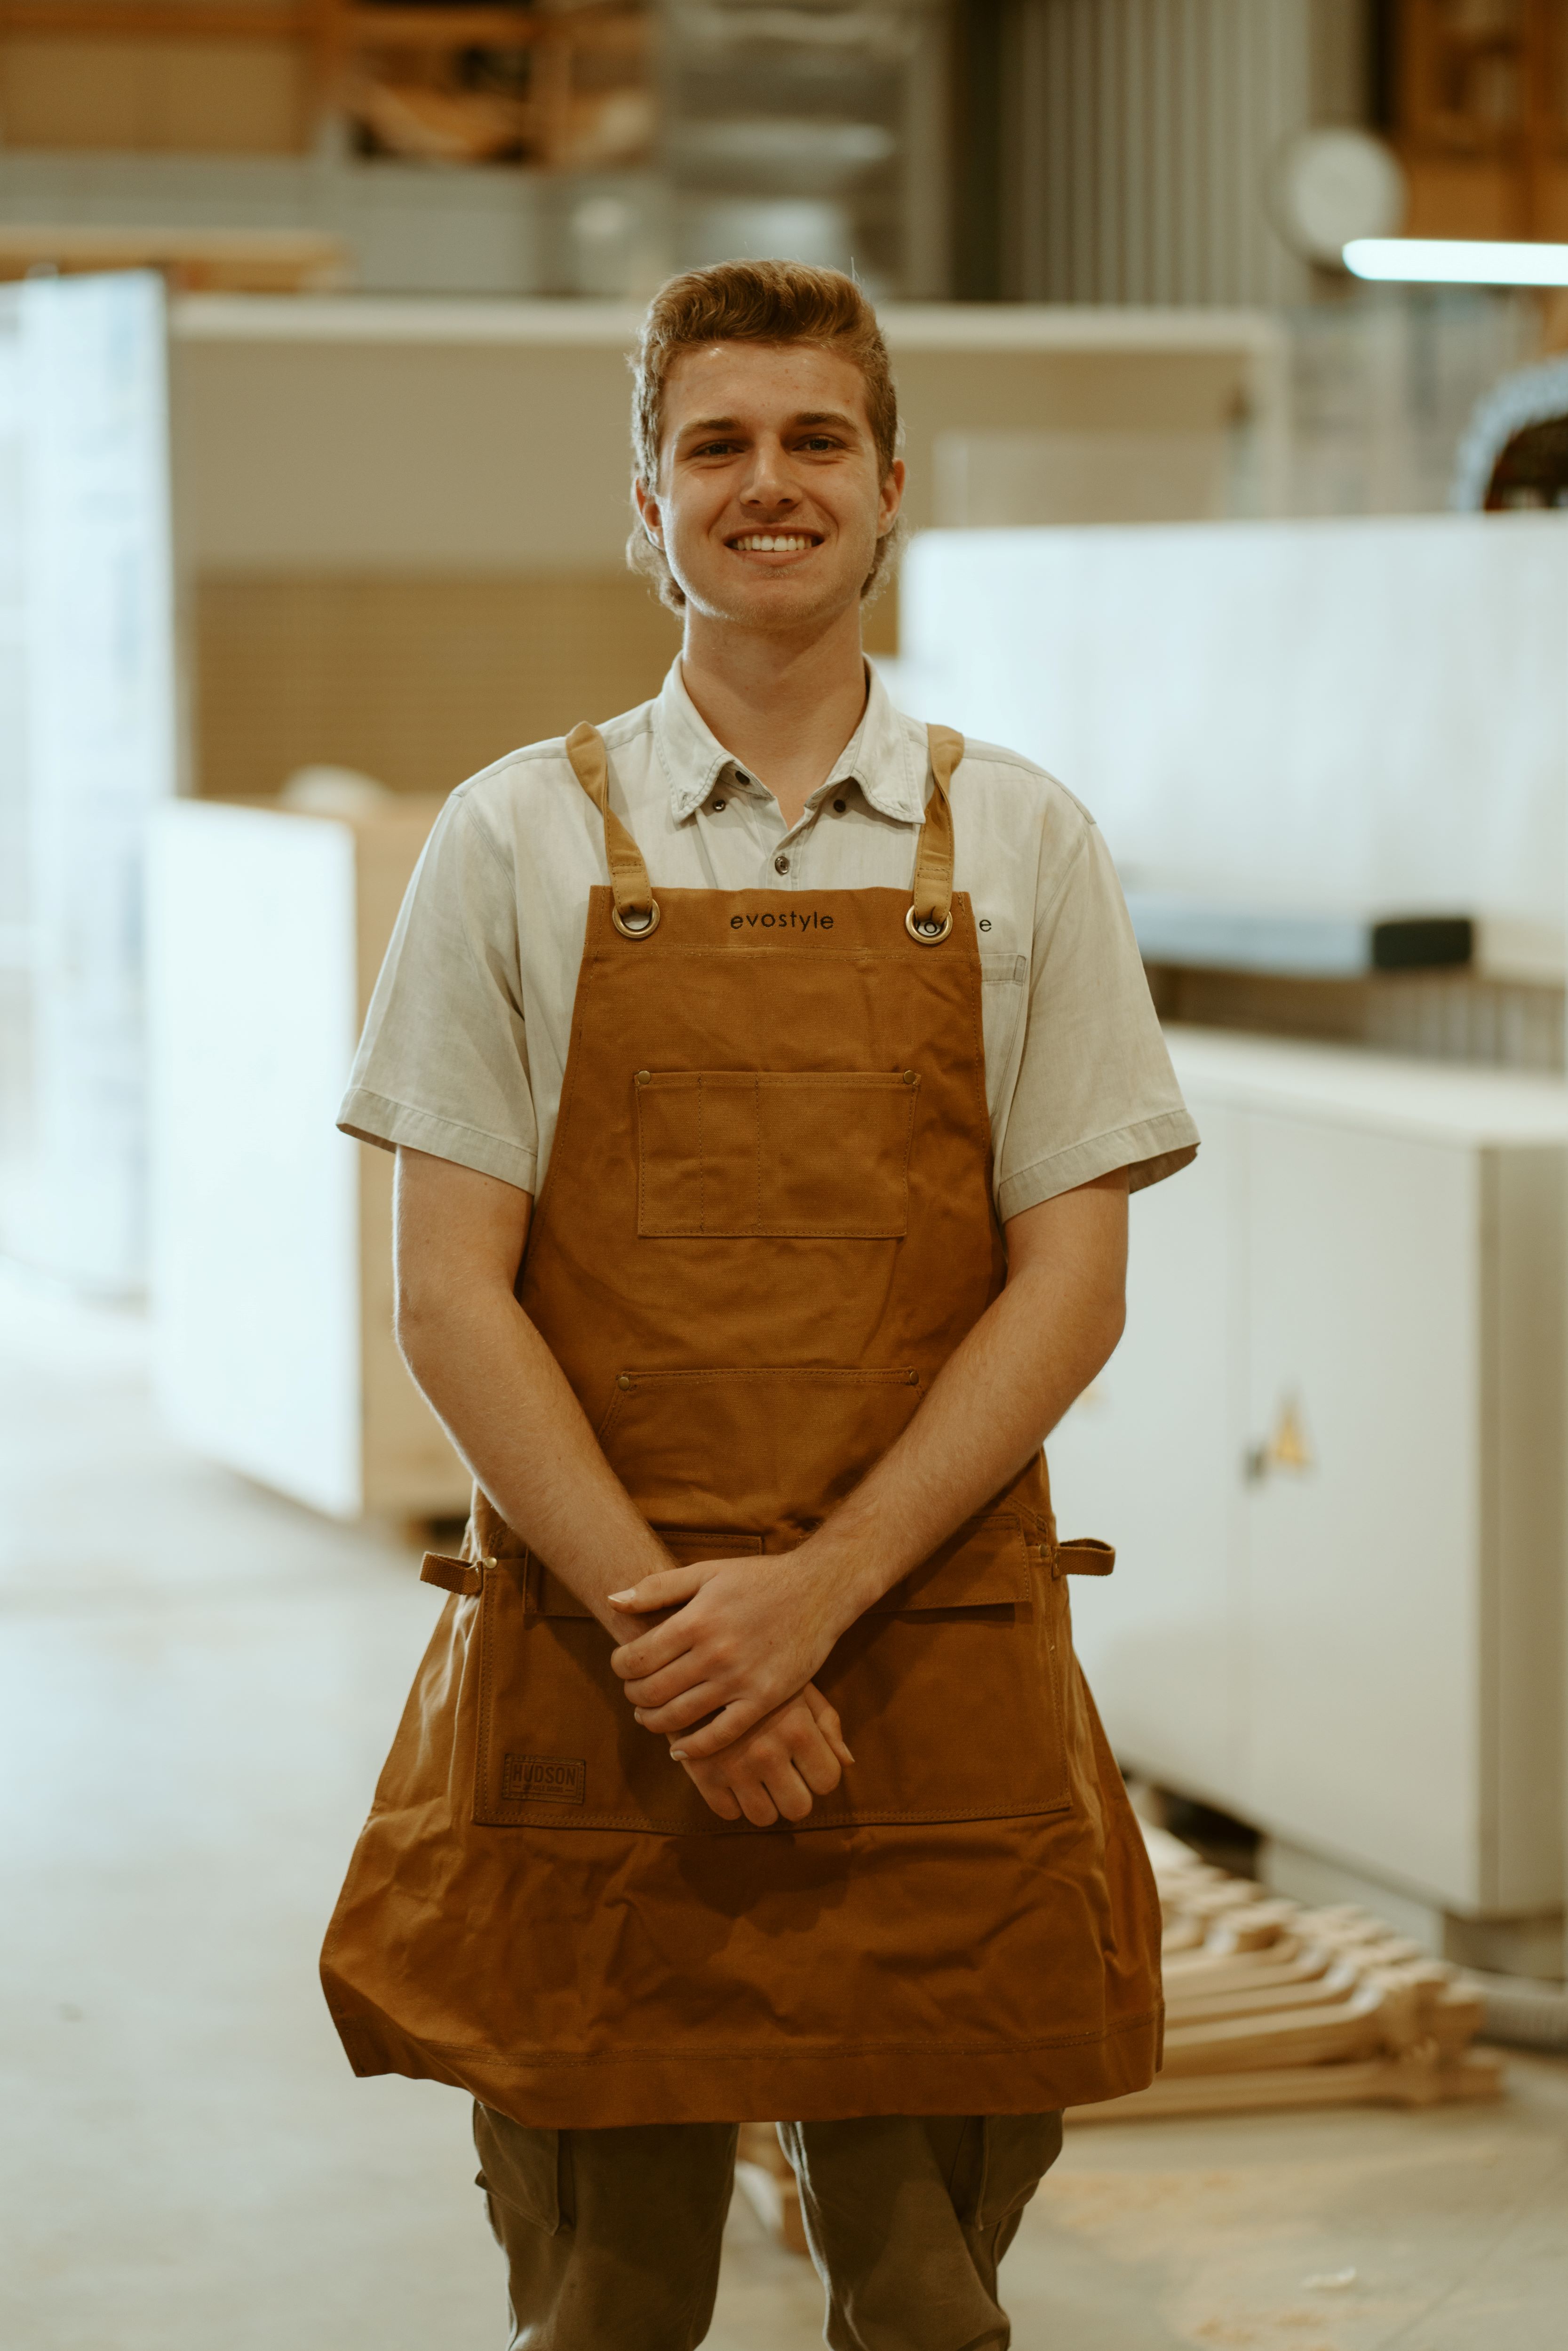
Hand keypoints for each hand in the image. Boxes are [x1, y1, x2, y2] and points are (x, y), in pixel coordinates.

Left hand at [608, 1548, 860, 1759]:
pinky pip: (720, 1735)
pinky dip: (694, 1748)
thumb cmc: (759, 1578)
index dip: (620, 1666)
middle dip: (633, 1695)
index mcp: (696, 1620)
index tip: (622, 1666)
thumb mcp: (706, 1571)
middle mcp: (714, 1653)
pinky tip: (679, 1748)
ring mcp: (740, 1680)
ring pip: (679, 1716)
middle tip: (633, 1693)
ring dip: (653, 1722)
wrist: (819, 1589)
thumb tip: (612, 1601)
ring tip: (649, 1717)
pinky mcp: (764, 1700)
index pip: (636, 1657)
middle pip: (651, 1691)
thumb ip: (657, 1587)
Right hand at [676, 1683, 852, 1824]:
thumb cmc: (757, 1670)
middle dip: (794, 1795)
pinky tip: (732, 1777)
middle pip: (798, 1808)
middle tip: (784, 1778)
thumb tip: (847, 1762)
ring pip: (763, 1817)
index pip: (827, 1779)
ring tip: (758, 1779)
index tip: (808, 1764)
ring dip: (764, 1802)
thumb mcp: (796, 1686)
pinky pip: (728, 1812)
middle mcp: (768, 1752)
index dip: (820, 1774)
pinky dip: (732, 1800)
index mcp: (797, 1729)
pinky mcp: (702, 1774)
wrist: (694, 1659)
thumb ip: (826, 1721)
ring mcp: (733, 1766)